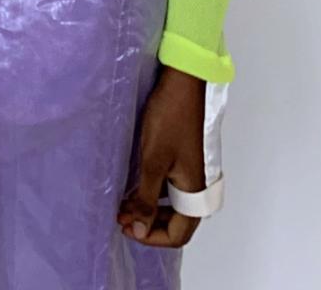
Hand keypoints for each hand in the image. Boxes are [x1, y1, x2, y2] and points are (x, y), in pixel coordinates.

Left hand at [117, 63, 206, 248]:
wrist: (184, 82)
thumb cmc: (169, 119)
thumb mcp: (153, 161)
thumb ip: (146, 198)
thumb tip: (139, 230)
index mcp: (195, 191)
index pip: (179, 234)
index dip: (152, 237)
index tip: (127, 227)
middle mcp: (198, 185)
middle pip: (178, 222)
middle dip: (150, 223)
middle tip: (122, 216)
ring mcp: (193, 171)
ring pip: (174, 204)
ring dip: (151, 207)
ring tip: (125, 202)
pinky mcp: (185, 157)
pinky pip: (172, 186)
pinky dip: (154, 191)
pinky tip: (136, 184)